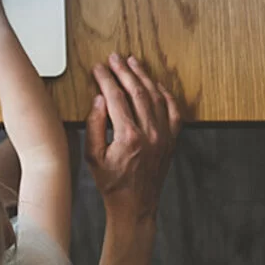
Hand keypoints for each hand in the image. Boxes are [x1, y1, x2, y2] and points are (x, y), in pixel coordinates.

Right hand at [85, 54, 181, 224]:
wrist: (135, 205)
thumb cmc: (112, 183)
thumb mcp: (92, 156)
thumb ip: (95, 126)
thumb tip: (99, 100)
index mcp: (129, 137)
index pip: (116, 98)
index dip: (106, 80)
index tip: (99, 69)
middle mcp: (150, 134)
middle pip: (137, 92)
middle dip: (124, 72)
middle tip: (114, 59)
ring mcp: (164, 137)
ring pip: (155, 97)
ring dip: (144, 77)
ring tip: (133, 64)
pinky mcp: (171, 141)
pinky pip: (172, 111)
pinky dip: (165, 95)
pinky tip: (156, 85)